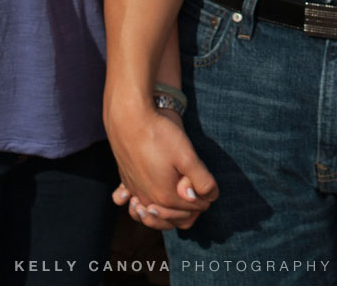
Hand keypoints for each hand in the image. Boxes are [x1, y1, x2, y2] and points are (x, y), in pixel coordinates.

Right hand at [105, 103, 216, 229]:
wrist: (128, 118)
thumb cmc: (158, 134)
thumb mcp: (187, 156)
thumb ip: (201, 180)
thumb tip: (210, 197)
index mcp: (165, 197)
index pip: (194, 209)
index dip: (203, 197)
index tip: (202, 180)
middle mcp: (148, 199)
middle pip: (174, 217)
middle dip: (187, 207)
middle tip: (192, 185)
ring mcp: (135, 191)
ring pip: (153, 214)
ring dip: (164, 212)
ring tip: (173, 199)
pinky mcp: (126, 181)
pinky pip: (132, 201)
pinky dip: (138, 203)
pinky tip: (141, 196)